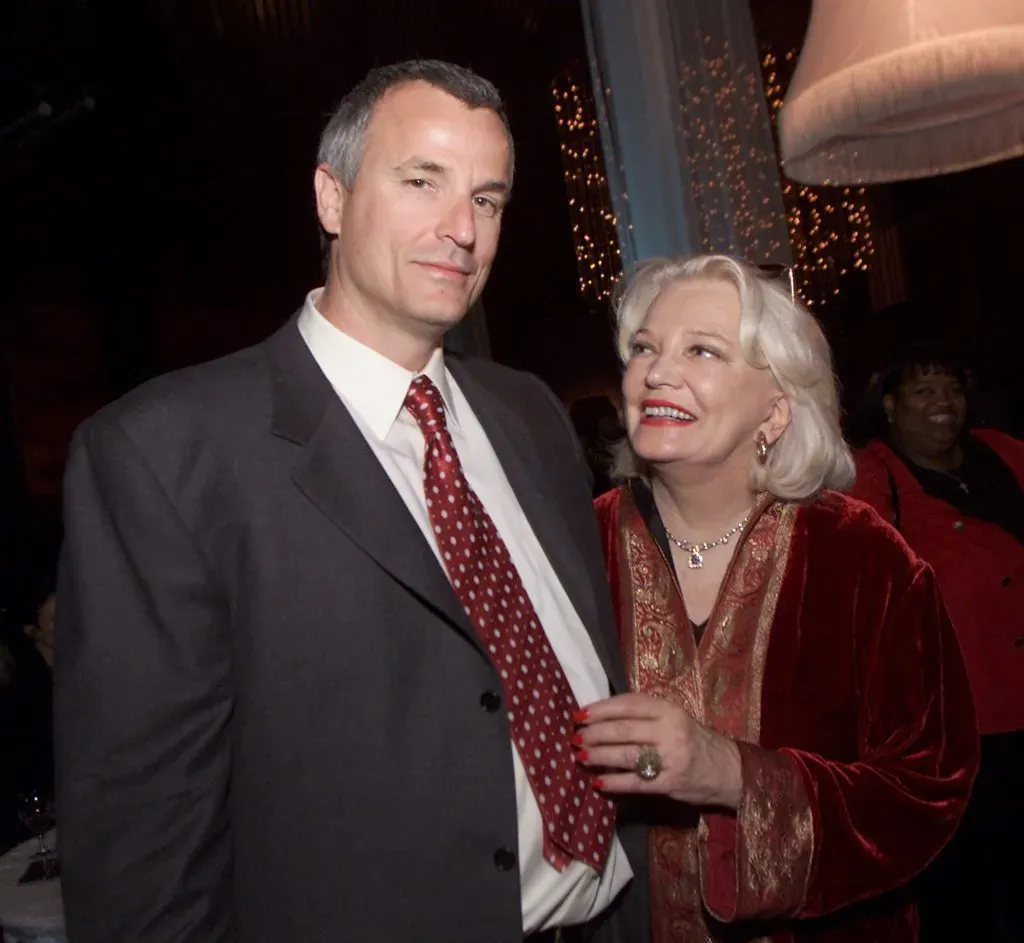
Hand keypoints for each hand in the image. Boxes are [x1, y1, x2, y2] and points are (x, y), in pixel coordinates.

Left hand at [574, 692, 742, 808]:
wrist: (728, 770)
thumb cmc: (694, 740)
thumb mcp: (675, 717)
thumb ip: (645, 713)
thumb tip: (602, 713)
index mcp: (669, 710)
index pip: (628, 704)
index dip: (601, 709)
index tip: (580, 714)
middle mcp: (670, 731)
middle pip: (623, 729)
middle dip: (594, 733)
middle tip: (575, 737)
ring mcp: (671, 758)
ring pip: (626, 755)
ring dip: (599, 755)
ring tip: (581, 755)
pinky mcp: (670, 784)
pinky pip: (635, 783)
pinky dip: (614, 782)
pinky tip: (598, 781)